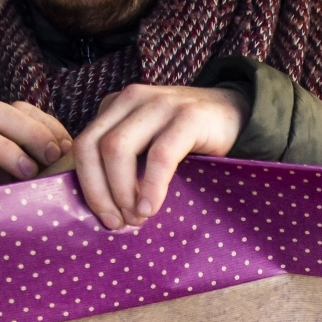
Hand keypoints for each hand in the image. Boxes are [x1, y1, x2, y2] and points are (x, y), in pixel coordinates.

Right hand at [0, 101, 71, 197]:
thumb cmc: (21, 206)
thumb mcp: (41, 179)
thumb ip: (52, 161)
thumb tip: (68, 149)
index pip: (17, 108)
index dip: (43, 123)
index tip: (65, 148)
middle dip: (27, 131)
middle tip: (49, 158)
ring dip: (2, 149)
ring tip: (28, 173)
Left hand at [72, 84, 249, 229]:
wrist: (237, 115)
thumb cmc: (190, 140)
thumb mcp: (149, 145)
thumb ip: (125, 163)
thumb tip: (105, 208)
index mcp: (116, 107)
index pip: (83, 147)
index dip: (88, 187)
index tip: (106, 218)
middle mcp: (131, 99)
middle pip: (92, 147)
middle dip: (99, 192)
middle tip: (117, 223)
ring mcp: (159, 104)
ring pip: (117, 149)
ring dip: (122, 191)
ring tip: (137, 218)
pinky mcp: (188, 116)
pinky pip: (159, 156)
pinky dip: (152, 186)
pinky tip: (152, 208)